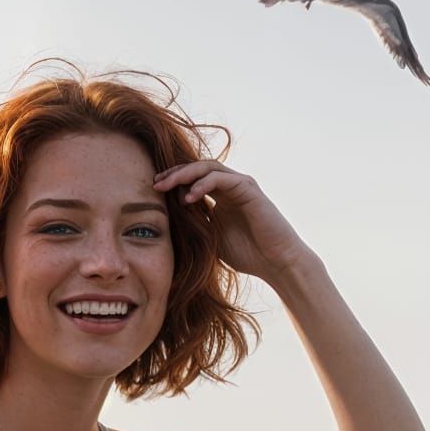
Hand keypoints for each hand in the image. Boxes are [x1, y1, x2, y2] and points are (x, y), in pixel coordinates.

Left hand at [152, 160, 315, 286]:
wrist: (275, 263)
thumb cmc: (247, 254)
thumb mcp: (212, 239)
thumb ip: (196, 225)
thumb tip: (169, 222)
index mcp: (221, 196)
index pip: (193, 179)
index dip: (173, 182)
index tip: (153, 191)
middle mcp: (230, 186)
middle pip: (197, 168)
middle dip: (174, 174)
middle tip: (154, 184)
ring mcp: (240, 184)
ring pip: (207, 167)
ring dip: (184, 174)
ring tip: (165, 186)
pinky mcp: (248, 188)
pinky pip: (221, 179)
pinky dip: (202, 185)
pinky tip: (188, 198)